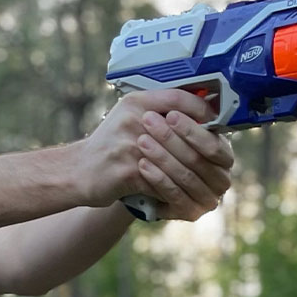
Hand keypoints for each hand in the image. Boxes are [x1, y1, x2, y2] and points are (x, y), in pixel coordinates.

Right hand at [81, 90, 233, 220]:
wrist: (78, 171)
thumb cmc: (111, 146)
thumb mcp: (131, 117)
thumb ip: (160, 110)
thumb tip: (202, 115)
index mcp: (136, 101)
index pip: (179, 97)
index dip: (202, 111)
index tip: (216, 125)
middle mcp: (133, 118)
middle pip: (182, 133)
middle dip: (202, 151)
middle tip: (217, 164)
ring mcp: (129, 145)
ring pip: (176, 161)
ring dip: (192, 176)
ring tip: (204, 184)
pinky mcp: (127, 172)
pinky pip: (162, 184)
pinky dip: (174, 193)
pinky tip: (184, 198)